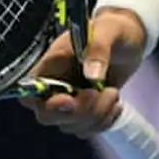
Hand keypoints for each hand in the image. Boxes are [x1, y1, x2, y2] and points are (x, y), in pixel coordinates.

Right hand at [19, 7, 148, 139]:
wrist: (129, 40)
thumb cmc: (110, 29)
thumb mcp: (106, 31)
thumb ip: (97, 49)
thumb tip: (92, 75)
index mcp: (50, 66)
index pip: (30, 94)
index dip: (44, 103)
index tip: (69, 99)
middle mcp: (55, 87)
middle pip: (50, 117)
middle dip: (80, 111)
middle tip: (103, 91)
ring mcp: (70, 102)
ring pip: (72, 126)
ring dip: (97, 115)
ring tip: (112, 91)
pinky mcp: (86, 111)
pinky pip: (88, 129)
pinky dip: (105, 121)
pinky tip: (115, 102)